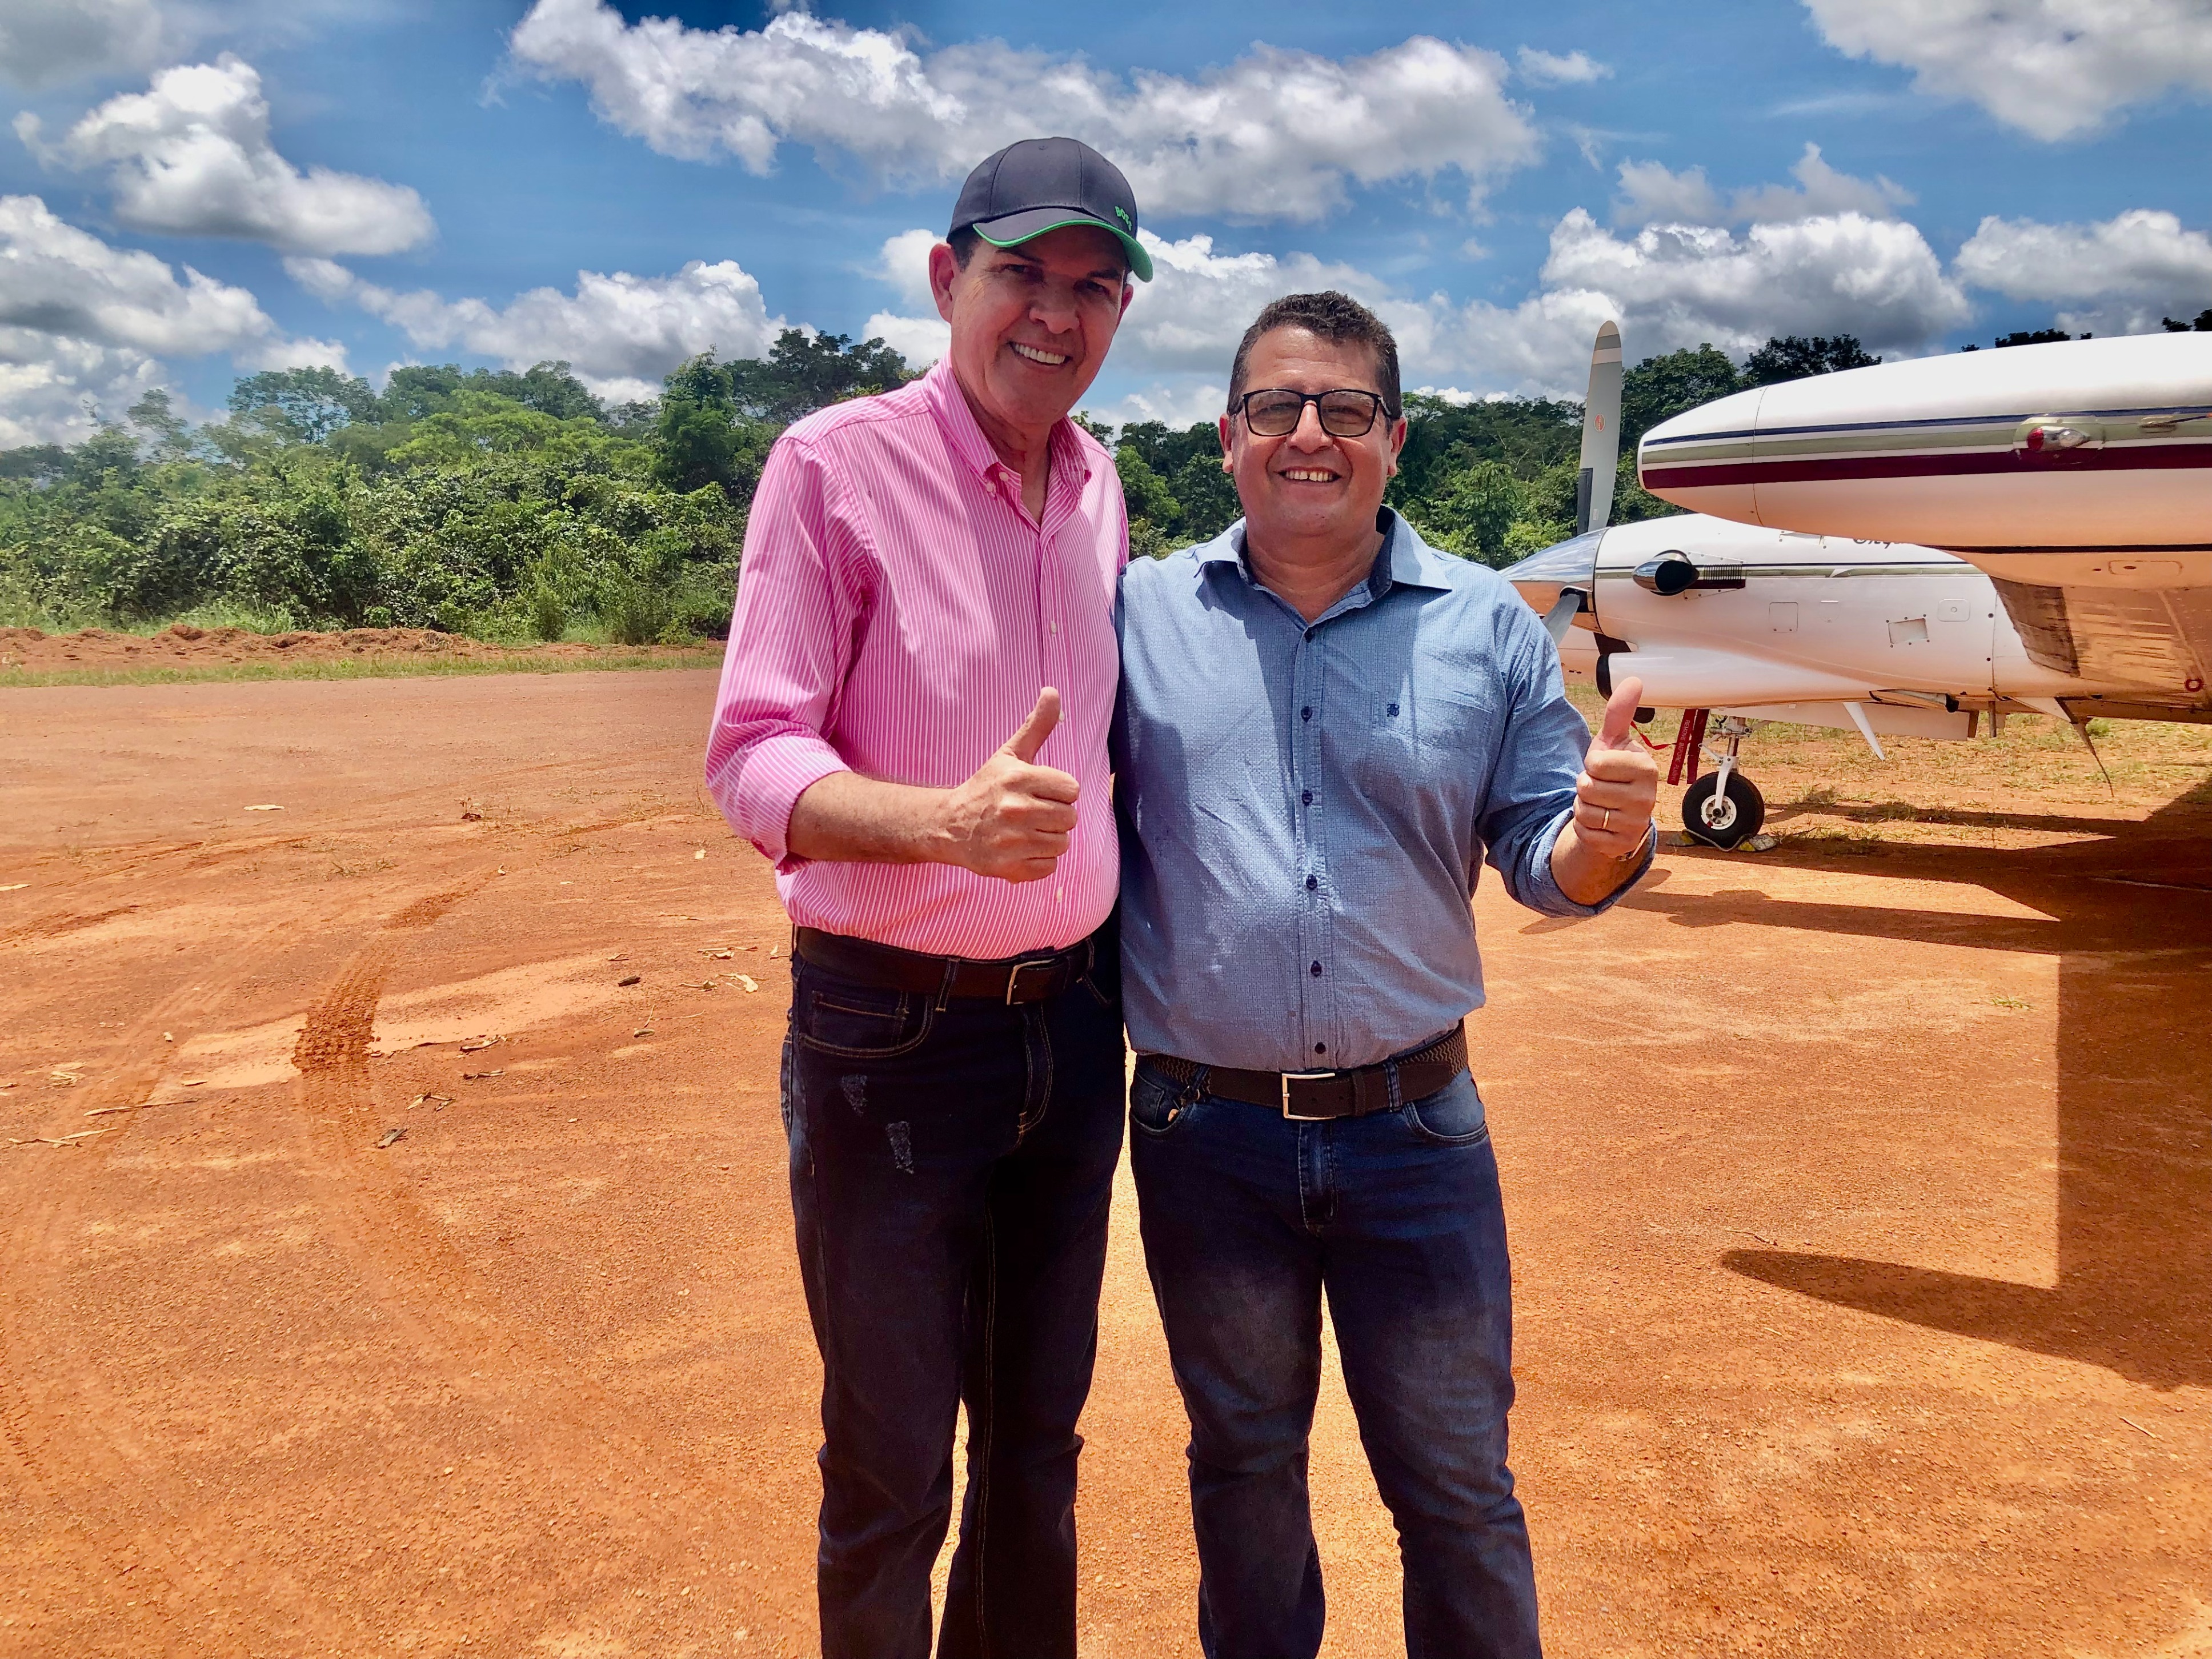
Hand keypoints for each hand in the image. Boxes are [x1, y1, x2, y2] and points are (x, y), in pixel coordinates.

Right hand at [937, 688, 1080, 882]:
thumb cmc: (986, 788)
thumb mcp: (1009, 754)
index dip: (1059, 791)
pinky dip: (1038, 861)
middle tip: (1031, 812)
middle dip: (1055, 815)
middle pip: (1070, 818)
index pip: (1072, 789)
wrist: (949, 826)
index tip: (1039, 792)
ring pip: (1062, 843)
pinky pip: (1049, 867)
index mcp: (1019, 779)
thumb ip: (1036, 725)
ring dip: (1048, 838)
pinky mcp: (1009, 868)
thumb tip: (1053, 690)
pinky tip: (1020, 849)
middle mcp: (1015, 810)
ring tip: (1026, 830)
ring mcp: (1012, 841)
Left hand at [1574, 676, 1658, 858]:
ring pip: (1583, 811)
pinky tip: (1599, 822)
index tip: (1604, 767)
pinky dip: (1584, 827)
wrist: (1616, 813)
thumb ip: (1619, 713)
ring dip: (1582, 807)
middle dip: (1584, 786)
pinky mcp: (1621, 845)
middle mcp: (1647, 798)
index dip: (1591, 764)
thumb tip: (1634, 680)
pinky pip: (1585, 833)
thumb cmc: (1613, 771)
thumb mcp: (1613, 742)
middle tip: (1600, 786)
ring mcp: (1636, 824)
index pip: (1596, 763)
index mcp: (1646, 768)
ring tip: (1599, 803)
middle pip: (1586, 788)